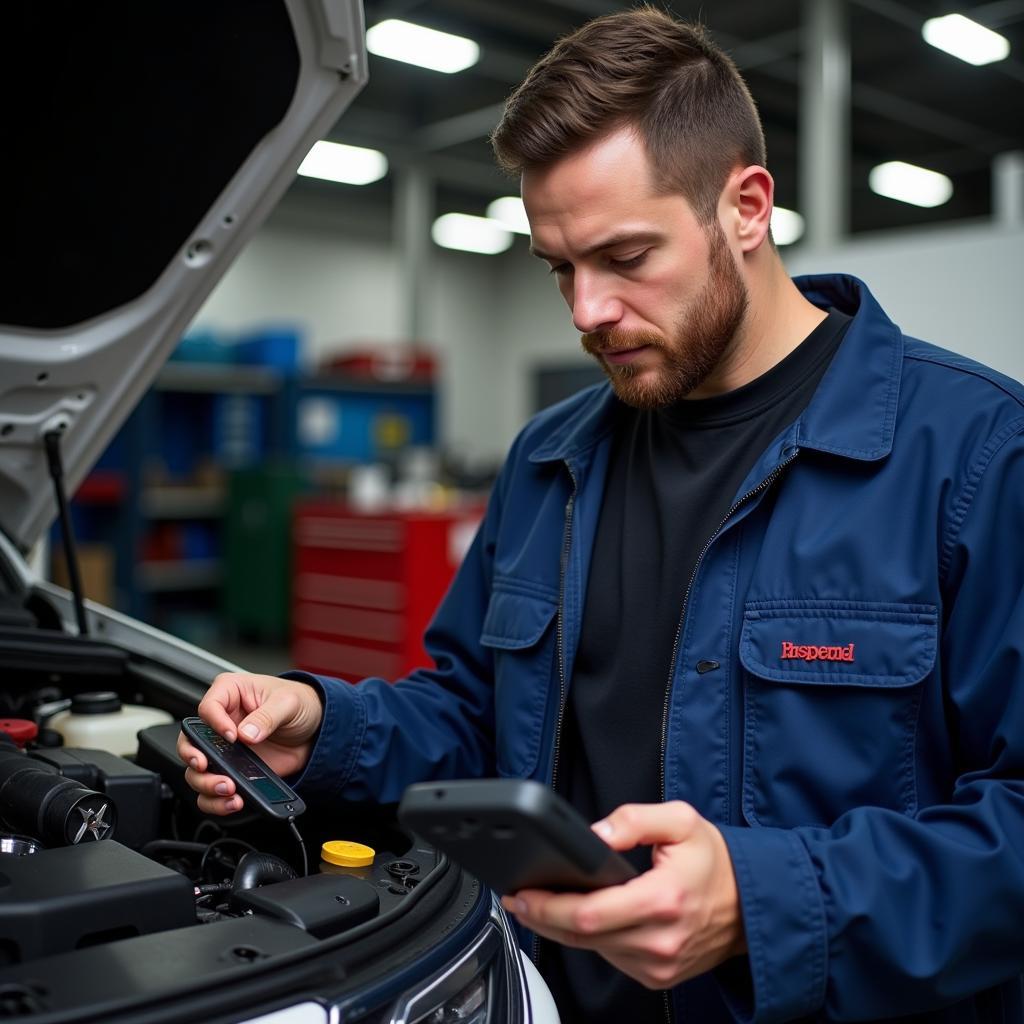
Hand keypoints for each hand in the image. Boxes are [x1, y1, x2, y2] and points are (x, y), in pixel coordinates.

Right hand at [176, 673, 322, 814]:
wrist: (314, 731)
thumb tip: (248, 734)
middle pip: (190, 742)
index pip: (208, 707)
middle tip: (207, 766)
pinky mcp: (233, 770)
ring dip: (207, 784)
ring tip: (228, 789)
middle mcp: (220, 722)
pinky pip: (213, 791)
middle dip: (195, 758)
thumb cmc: (299, 703)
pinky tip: (234, 800)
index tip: (232, 737)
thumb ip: (268, 716)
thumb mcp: (288, 702)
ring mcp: (224, 749)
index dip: (215, 724)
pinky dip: (218, 800)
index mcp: (230, 693)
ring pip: (197, 771)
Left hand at [501, 801, 745, 989]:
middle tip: (518, 898)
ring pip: (592, 950)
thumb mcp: (680, 820)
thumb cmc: (715, 861)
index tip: (523, 892)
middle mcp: (659, 940)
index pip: (588, 913)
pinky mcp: (657, 976)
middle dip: (541, 916)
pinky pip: (610, 958)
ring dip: (561, 929)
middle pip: (581, 936)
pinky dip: (589, 939)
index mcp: (662, 900)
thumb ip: (633, 820)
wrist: (752, 904)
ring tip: (539, 905)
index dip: (547, 906)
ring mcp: (657, 964)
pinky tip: (577, 919)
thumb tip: (594, 834)